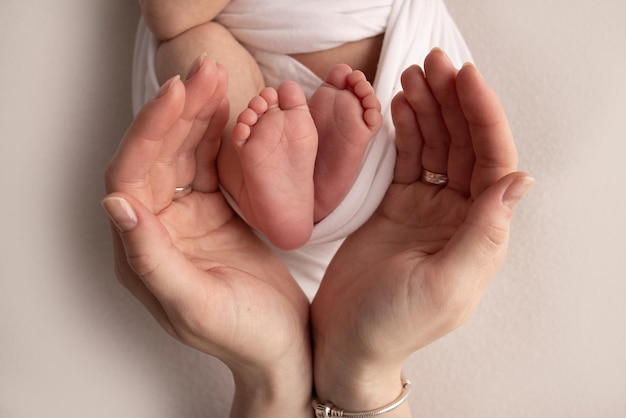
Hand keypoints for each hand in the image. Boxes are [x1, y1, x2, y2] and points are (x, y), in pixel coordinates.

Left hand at [103, 56, 310, 415]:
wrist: (284, 347)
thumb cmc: (243, 336)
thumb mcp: (196, 305)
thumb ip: (152, 259)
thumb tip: (115, 205)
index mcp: (141, 252)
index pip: (132, 176)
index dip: (150, 132)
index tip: (177, 95)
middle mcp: (157, 229)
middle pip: (158, 156)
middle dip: (178, 110)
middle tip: (206, 72)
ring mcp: (186, 219)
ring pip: (185, 154)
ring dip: (199, 115)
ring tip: (218, 78)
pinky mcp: (214, 213)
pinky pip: (211, 165)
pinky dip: (219, 136)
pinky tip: (231, 111)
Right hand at [311, 49, 532, 411]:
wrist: (345, 340)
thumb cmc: (394, 324)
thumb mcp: (445, 284)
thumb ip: (484, 233)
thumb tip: (520, 179)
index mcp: (480, 233)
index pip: (493, 161)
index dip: (483, 117)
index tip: (465, 79)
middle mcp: (459, 216)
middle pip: (465, 145)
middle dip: (453, 101)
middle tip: (434, 63)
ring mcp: (427, 209)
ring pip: (436, 147)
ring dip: (429, 109)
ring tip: (413, 75)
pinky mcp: (397, 207)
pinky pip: (408, 160)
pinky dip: (406, 130)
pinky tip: (400, 105)